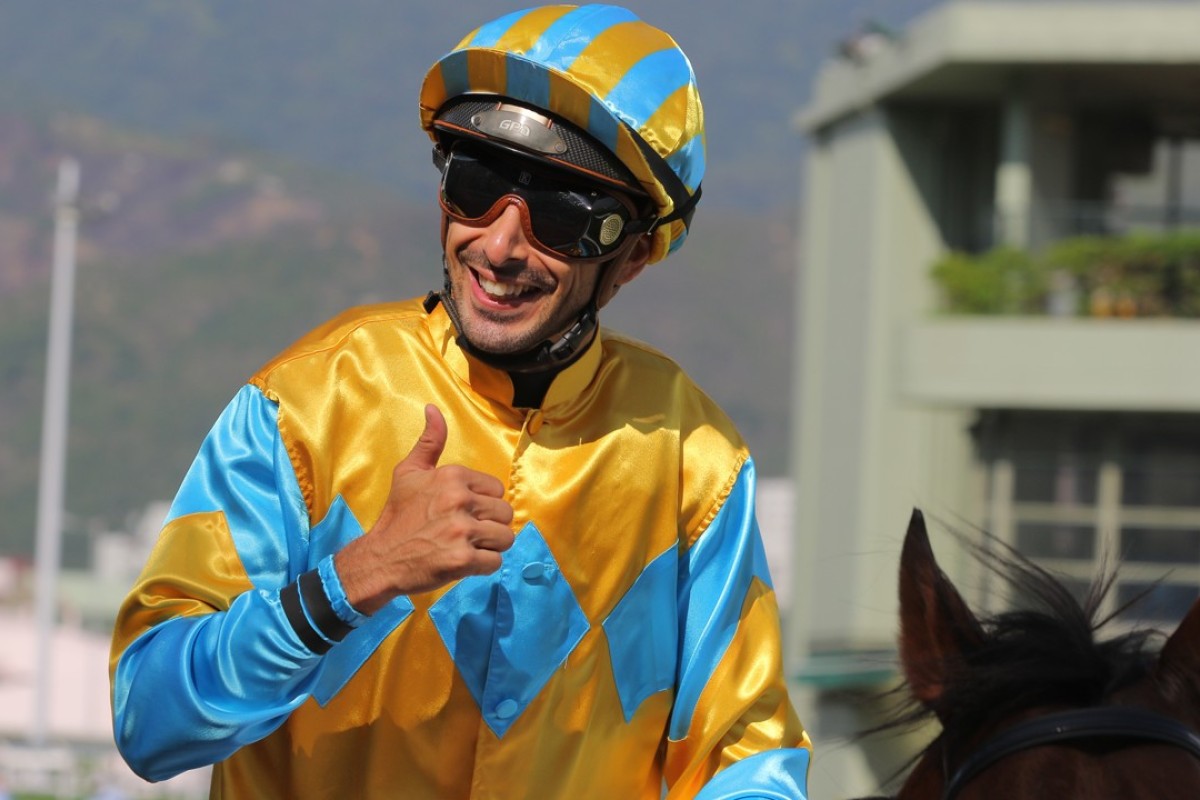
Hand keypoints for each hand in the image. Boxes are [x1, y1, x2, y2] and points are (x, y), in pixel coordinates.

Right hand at [334, 404, 514, 613]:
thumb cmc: (397, 515)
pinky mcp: (463, 560)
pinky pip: (495, 562)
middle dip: (490, 525)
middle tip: (466, 533)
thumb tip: (433, 407)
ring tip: (468, 546)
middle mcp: (459, 500)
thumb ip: (430, 441)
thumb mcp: (409, 472)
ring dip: (490, 546)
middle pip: (505, 514)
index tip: (463, 512)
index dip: (484, 503)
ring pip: (506, 538)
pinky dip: (483, 566)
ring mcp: (461, 531)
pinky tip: (463, 562)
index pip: (497, 489)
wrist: (380, 558)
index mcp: (452, 476)